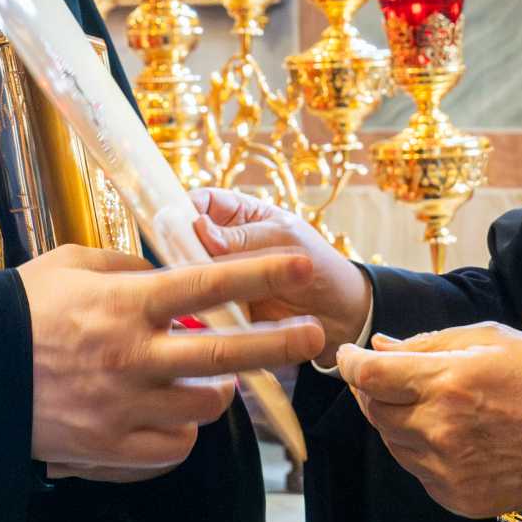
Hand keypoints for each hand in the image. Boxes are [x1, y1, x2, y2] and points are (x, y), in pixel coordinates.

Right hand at [16, 245, 324, 474]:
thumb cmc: (18, 309)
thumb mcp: (70, 265)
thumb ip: (126, 268)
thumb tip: (168, 271)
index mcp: (125, 304)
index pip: (208, 283)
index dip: (260, 272)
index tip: (300, 263)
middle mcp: (132, 355)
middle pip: (227, 351)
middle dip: (280, 342)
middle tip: (316, 335)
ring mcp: (123, 406)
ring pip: (205, 404)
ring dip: (218, 389)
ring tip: (210, 378)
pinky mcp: (111, 447)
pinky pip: (174, 445)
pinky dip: (181, 430)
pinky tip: (171, 414)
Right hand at [190, 188, 370, 348]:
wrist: (341, 318)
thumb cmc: (318, 266)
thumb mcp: (284, 240)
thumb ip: (243, 239)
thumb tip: (199, 228)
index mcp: (233, 214)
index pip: (198, 202)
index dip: (184, 210)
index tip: (180, 225)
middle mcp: (218, 247)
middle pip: (183, 243)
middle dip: (182, 253)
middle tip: (192, 267)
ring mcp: (216, 283)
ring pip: (187, 280)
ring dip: (191, 287)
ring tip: (209, 295)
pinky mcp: (218, 316)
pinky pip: (200, 314)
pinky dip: (202, 316)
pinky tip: (210, 319)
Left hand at [334, 323, 521, 517]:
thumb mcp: (491, 338)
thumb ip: (430, 343)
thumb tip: (380, 346)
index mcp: (448, 385)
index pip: (369, 376)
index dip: (350, 362)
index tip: (348, 355)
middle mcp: (439, 431)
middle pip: (374, 411)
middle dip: (372, 389)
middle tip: (389, 375)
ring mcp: (446, 471)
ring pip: (392, 442)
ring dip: (396, 419)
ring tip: (428, 403)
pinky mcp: (456, 498)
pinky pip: (417, 470)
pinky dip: (419, 449)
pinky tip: (449, 434)